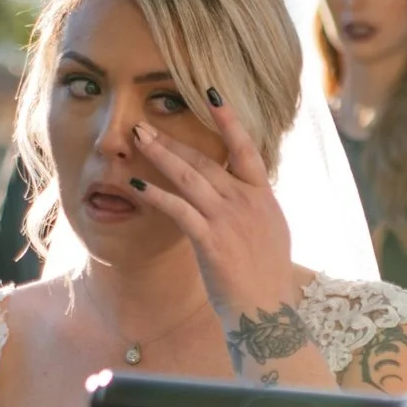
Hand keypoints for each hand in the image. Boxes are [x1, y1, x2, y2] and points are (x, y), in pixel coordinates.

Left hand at [129, 94, 295, 324]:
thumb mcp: (272, 234)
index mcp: (263, 198)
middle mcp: (247, 202)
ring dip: (160, 155)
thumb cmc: (266, 279)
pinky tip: (135, 185)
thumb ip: (256, 208)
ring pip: (189, 177)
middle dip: (173, 139)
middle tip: (146, 124)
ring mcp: (229, 219)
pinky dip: (155, 194)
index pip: (246, 148)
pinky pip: (178, 209)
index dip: (229, 119)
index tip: (211, 94)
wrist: (267, 312)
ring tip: (138, 139)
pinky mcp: (211, 240)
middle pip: (207, 160)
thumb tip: (245, 192)